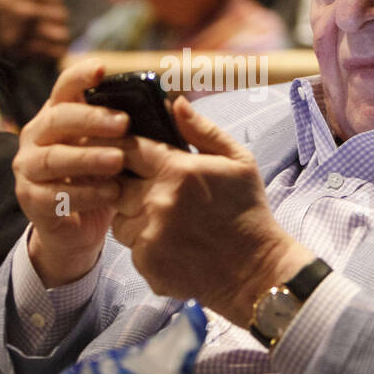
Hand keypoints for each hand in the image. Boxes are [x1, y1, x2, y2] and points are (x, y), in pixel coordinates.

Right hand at [14, 60, 131, 285]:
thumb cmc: (101, 179)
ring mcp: (29, 167)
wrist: (77, 227)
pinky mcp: (30, 198)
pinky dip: (86, 194)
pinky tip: (111, 194)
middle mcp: (37, 135)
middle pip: (58, 118)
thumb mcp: (115, 150)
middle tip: (123, 123)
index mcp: (58, 115)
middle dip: (91, 119)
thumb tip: (173, 105)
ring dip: (88, 158)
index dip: (81, 75)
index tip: (102, 69)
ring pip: (54, 158)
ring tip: (118, 161)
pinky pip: (55, 194)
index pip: (65, 86)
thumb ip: (131, 129)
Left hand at [111, 97, 314, 324]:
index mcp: (177, 171)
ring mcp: (149, 236)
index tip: (124, 150)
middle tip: (153, 190)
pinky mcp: (147, 264)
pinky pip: (131, 248)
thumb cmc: (248, 212)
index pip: (127, 148)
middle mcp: (157, 202)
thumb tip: (175, 102)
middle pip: (116, 184)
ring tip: (168, 220)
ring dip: (134, 216)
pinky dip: (145, 245)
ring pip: (120, 218)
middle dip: (129, 184)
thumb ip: (202, 130)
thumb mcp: (238, 161)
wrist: (256, 271)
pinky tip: (174, 244)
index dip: (122, 147)